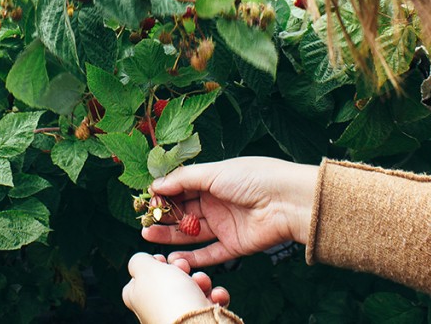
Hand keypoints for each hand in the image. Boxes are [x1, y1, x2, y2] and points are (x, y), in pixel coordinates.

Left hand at [122, 253, 228, 323]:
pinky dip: (215, 297)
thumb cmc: (169, 296)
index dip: (152, 265)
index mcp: (138, 297)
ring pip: (193, 290)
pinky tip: (216, 295)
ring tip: (202, 281)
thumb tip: (141, 261)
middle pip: (170, 280)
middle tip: (183, 266)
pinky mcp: (200, 320)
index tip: (162, 259)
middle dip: (182, 268)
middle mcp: (157, 309)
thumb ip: (138, 260)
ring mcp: (180, 316)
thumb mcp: (145, 268)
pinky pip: (210, 304)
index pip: (139, 279)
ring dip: (201, 280)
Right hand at [142, 156, 318, 267]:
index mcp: (213, 180)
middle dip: (163, 216)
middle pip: (184, 211)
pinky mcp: (234, 245)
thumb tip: (156, 184)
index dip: (164, 193)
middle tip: (143, 220)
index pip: (182, 188)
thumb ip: (183, 179)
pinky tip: (174, 256)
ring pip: (192, 232)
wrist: (287, 201)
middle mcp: (217, 202)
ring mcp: (225, 224)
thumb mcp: (214, 172)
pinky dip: (192, 257)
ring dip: (170, 235)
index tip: (146, 200)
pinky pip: (209, 254)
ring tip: (148, 234)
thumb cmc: (253, 178)